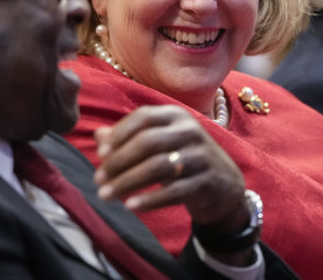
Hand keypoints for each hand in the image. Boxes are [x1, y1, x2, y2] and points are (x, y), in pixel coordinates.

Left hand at [93, 105, 248, 231]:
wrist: (224, 184)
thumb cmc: (182, 158)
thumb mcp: (160, 142)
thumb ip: (129, 137)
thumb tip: (99, 137)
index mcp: (175, 115)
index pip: (143, 117)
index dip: (119, 134)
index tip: (101, 154)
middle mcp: (189, 130)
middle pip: (148, 142)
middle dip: (119, 161)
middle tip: (98, 179)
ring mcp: (200, 156)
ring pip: (158, 167)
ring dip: (127, 182)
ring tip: (106, 195)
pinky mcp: (207, 181)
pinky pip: (174, 191)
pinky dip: (150, 199)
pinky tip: (131, 206)